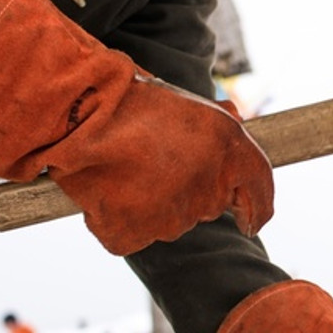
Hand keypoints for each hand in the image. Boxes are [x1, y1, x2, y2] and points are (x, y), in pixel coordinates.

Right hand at [0, 0, 273, 255]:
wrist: (73, 108)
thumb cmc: (127, 99)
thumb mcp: (186, 103)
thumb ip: (216, 131)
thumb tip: (235, 136)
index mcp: (227, 144)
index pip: (259, 189)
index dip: (257, 208)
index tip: (251, 220)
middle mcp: (206, 184)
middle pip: (207, 206)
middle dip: (188, 188)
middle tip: (152, 156)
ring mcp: (169, 216)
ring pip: (168, 221)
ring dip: (152, 201)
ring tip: (123, 165)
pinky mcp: (131, 234)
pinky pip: (131, 234)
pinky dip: (118, 218)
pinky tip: (105, 187)